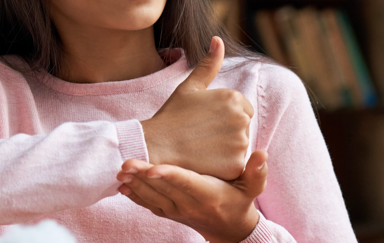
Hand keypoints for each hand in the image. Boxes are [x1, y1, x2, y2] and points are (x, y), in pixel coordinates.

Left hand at [117, 150, 268, 242]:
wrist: (230, 230)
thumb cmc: (241, 201)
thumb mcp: (253, 188)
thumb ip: (256, 171)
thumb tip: (262, 153)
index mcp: (208, 195)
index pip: (186, 183)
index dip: (169, 175)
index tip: (153, 168)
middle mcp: (190, 204)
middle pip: (163, 189)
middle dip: (143, 176)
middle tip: (125, 163)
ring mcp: (178, 211)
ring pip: (153, 198)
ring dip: (135, 185)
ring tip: (120, 171)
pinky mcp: (170, 213)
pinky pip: (150, 206)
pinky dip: (136, 196)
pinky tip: (123, 186)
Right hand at [141, 37, 253, 180]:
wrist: (155, 146)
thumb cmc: (172, 116)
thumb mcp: (190, 87)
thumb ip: (209, 64)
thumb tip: (218, 39)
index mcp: (234, 98)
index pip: (242, 109)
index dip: (223, 117)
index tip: (204, 121)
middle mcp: (241, 118)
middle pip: (243, 128)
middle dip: (227, 132)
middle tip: (201, 135)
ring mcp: (240, 143)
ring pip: (240, 147)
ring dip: (226, 149)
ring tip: (201, 148)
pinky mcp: (235, 165)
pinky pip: (235, 166)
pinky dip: (223, 166)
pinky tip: (205, 162)